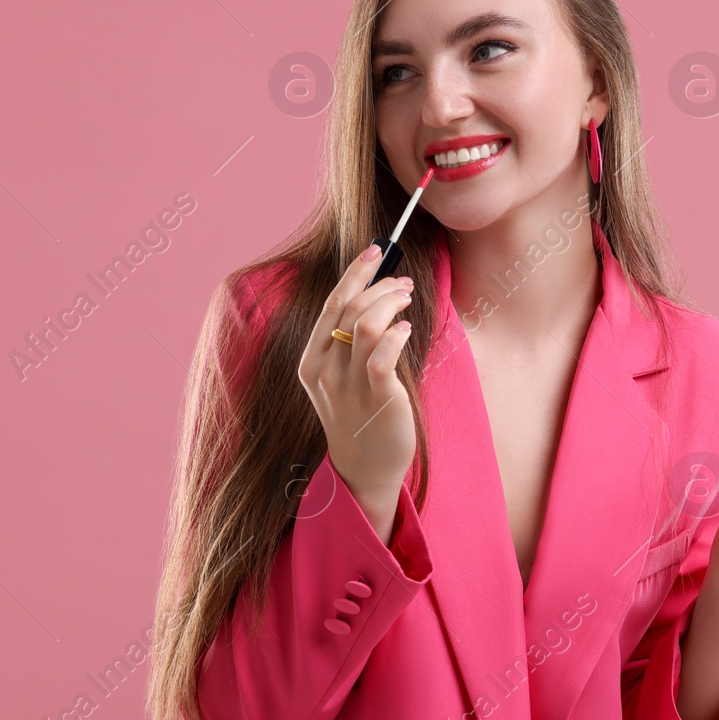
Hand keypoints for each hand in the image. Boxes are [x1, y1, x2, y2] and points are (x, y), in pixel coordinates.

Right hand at [296, 243, 417, 510]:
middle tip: (401, 281)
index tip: (376, 250)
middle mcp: (325, 371)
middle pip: (348, 308)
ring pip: (365, 324)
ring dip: (390, 303)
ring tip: (406, 300)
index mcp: (311, 361)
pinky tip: (407, 329)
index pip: (331, 304)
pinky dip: (396, 332)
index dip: (355, 273)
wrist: (365, 469)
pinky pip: (383, 353)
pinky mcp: (377, 397)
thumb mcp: (343, 376)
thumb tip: (374, 293)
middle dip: (378, 284)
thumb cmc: (359, 415)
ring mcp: (349, 385)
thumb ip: (350, 341)